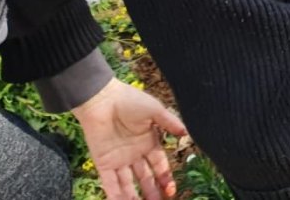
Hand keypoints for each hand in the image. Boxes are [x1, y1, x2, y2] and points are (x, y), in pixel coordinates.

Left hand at [72, 80, 186, 199]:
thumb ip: (170, 122)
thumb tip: (186, 133)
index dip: (165, 178)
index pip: (159, 165)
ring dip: (135, 197)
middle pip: (145, 178)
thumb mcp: (154, 110)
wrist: (102, 99)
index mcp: (148, 142)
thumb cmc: (129, 101)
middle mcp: (134, 154)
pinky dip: (115, 195)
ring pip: (128, 185)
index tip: (171, 191)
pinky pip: (110, 183)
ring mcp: (118, 160)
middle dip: (152, 193)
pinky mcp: (103, 163)